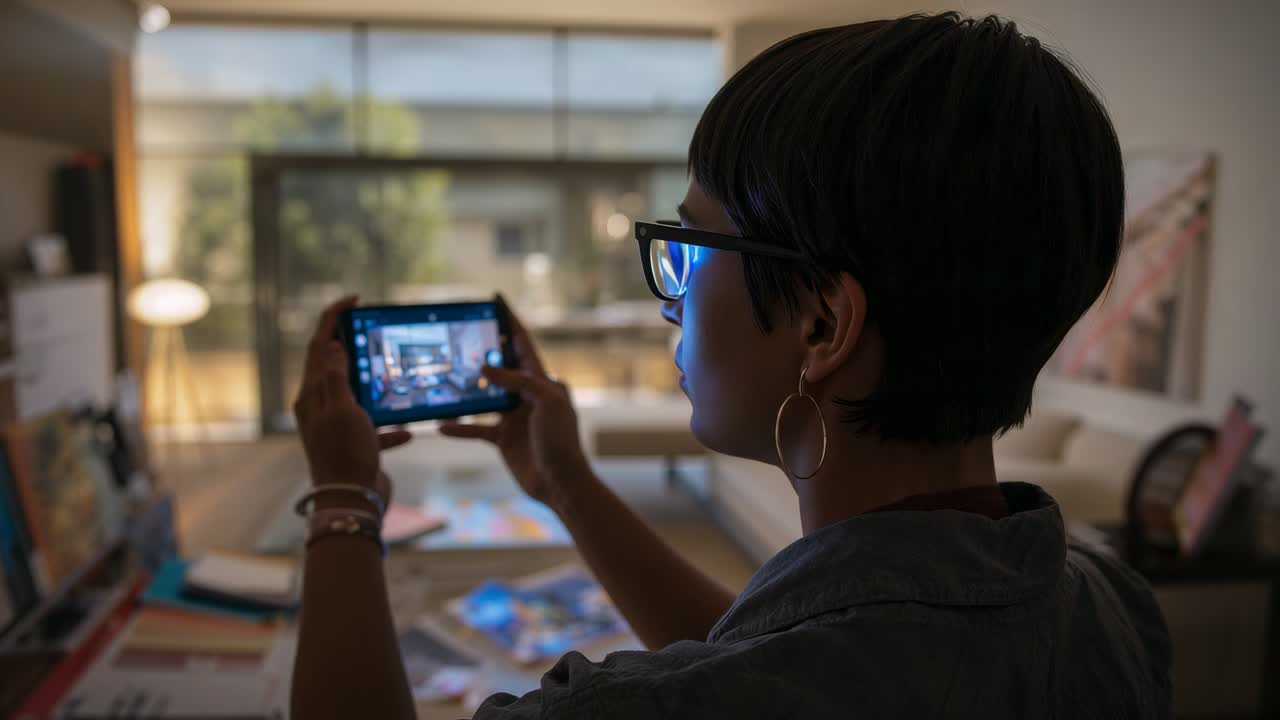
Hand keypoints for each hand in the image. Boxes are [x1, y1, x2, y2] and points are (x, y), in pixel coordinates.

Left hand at [293, 297, 412, 507]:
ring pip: (356, 395)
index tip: (353, 300)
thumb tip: (330, 344)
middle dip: (351, 344)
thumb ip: (336, 376)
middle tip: (372, 327)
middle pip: (333, 366)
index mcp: (311, 395)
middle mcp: (320, 408)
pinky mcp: (354, 446)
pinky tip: (407, 430)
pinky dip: (390, 426)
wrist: (352, 501)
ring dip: (374, 383)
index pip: (318, 345)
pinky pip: (375, 428)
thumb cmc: (345, 454)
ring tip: (393, 373)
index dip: (332, 318)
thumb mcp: (341, 409)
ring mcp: (337, 428)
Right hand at [439, 296, 590, 511]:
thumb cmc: (561, 440)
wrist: (560, 483)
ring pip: (485, 397)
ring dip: (467, 390)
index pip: (524, 345)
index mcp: (544, 381)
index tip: (498, 300)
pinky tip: (442, 425)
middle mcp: (528, 396)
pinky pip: (476, 428)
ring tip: (446, 376)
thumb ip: (517, 381)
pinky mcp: (503, 438)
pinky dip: (460, 428)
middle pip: (502, 367)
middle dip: (484, 351)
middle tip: (461, 337)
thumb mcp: (546, 402)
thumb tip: (485, 367)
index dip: (511, 322)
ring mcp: (514, 417)